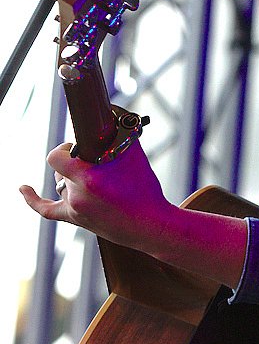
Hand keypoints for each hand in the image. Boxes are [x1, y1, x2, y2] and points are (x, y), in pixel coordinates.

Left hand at [19, 139, 175, 252]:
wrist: (151, 225)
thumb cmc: (145, 190)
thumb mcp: (134, 156)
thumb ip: (119, 135)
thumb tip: (110, 118)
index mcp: (88, 179)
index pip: (57, 156)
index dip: (66, 148)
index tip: (79, 147)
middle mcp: (77, 195)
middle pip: (64, 169)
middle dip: (79, 162)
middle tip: (100, 164)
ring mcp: (75, 209)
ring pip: (63, 183)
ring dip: (75, 177)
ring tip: (101, 182)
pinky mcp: (76, 219)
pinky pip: (47, 210)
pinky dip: (33, 198)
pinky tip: (22, 188)